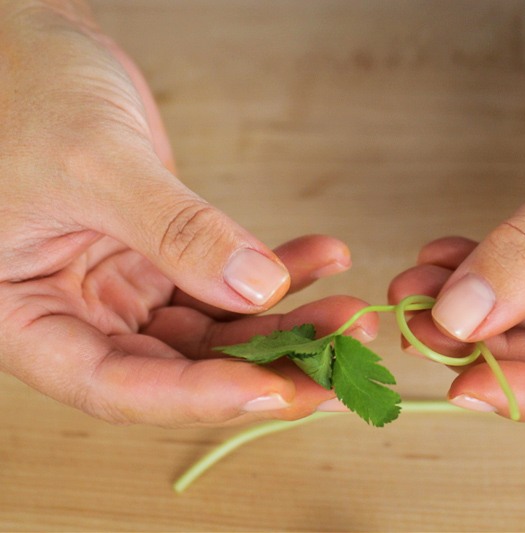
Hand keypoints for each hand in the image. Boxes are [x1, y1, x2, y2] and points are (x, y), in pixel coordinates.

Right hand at [0, 3, 366, 425]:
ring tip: (348, 314)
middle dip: (267, 364)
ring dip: (287, 322)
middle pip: (181, 366)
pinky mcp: (163, 258)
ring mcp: (125, 288)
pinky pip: (228, 279)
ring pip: (216, 328)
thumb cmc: (24, 96)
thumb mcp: (94, 165)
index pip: (118, 384)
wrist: (32, 48)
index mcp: (28, 320)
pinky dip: (278, 270)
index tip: (277, 390)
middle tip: (339, 362)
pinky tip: (323, 258)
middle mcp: (78, 315)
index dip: (200, 397)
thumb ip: (174, 231)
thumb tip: (257, 288)